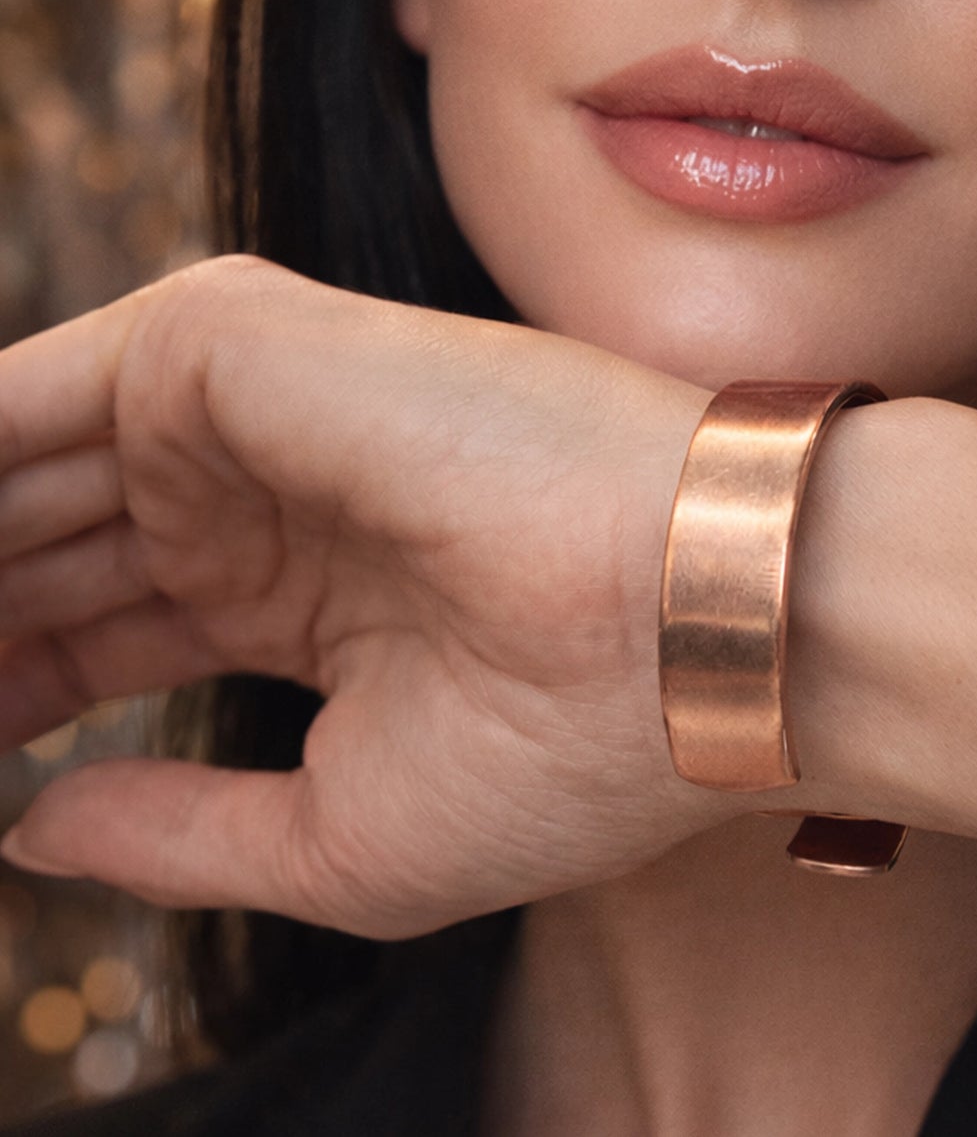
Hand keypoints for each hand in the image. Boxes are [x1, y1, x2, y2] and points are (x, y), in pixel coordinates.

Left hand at [0, 256, 725, 936]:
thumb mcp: (345, 839)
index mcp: (310, 593)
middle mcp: (273, 493)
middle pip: (50, 546)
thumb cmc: (575, 743)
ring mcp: (253, 414)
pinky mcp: (233, 343)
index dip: (5, 690)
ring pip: (25, 466)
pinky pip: (24, 397)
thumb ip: (179, 829)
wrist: (701, 621)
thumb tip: (35, 827)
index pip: (106, 629)